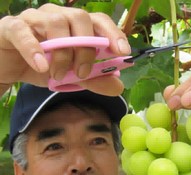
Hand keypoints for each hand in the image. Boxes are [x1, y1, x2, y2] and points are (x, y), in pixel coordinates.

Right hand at [0, 4, 130, 95]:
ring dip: (62, 53)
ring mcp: (34, 19)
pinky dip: (34, 49)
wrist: (10, 68)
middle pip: (80, 18)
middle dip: (86, 48)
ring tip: (59, 75)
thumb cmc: (44, 66)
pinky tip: (42, 67)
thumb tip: (118, 86)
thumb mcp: (73, 76)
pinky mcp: (11, 27)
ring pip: (55, 22)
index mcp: (75, 26)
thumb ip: (95, 80)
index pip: (99, 21)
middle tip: (82, 73)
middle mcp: (58, 16)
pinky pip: (22, 31)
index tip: (123, 52)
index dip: (113, 33)